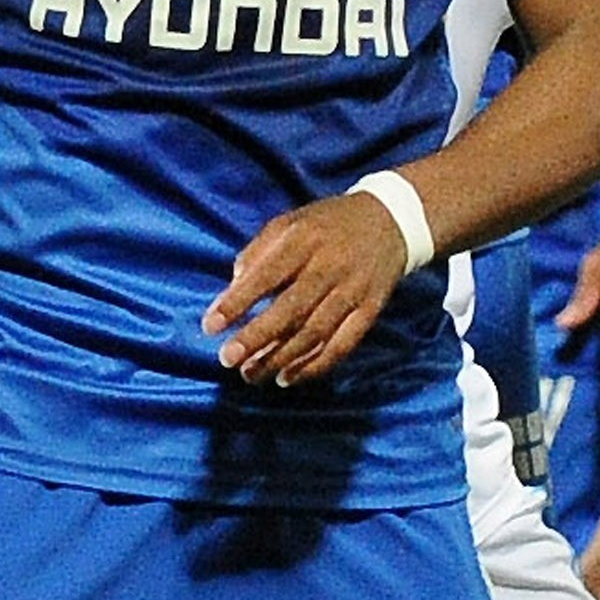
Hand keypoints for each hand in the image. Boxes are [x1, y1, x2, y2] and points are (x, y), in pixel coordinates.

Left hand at [208, 186, 417, 384]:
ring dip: (281, 358)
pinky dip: (315, 366)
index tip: (209, 326)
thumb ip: (257, 253)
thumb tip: (232, 287)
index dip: (236, 302)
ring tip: (250, 374)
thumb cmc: (325, 225)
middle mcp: (330, 266)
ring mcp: (353, 291)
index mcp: (303, 240)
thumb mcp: (288, 223)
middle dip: (256, 337)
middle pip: (291, 309)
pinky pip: (342, 345)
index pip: (265, 275)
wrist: (390, 221)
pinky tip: (288, 378)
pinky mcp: (370, 311)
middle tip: (227, 358)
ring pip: (315, 333)